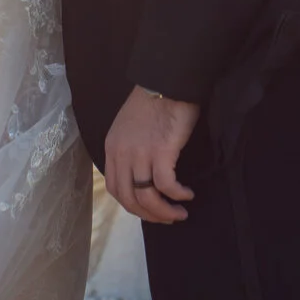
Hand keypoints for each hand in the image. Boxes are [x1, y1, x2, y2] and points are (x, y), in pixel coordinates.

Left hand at [104, 86, 198, 223]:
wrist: (167, 81)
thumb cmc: (154, 102)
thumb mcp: (129, 127)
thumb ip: (129, 150)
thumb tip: (142, 174)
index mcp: (112, 148)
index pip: (115, 188)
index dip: (132, 205)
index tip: (148, 209)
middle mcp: (122, 154)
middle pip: (129, 198)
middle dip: (148, 214)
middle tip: (166, 218)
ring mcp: (140, 154)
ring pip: (147, 197)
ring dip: (164, 211)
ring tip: (180, 213)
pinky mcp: (161, 152)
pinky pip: (166, 185)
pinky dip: (176, 195)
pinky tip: (187, 194)